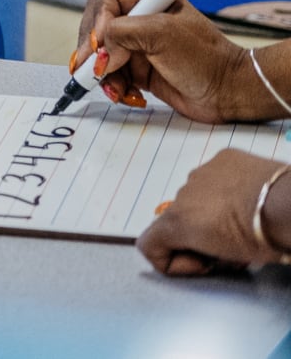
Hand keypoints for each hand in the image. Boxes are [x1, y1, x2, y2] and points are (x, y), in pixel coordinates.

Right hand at [70, 0, 255, 121]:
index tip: (100, 43)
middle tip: (92, 70)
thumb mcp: (161, 34)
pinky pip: (112, 75)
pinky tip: (128, 95)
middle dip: (93, 50)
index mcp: (149, 0)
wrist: (229, 93)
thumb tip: (96, 55)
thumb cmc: (204, 58)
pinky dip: (114, 87)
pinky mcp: (139, 70)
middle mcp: (140, 20)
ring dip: (103, 74)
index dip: (97, 18)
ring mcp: (139, 46)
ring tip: (116, 90)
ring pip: (101, 55)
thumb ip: (121, 34)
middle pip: (97, 27)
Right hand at [138, 150, 289, 275]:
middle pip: (177, 220)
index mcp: (177, 222)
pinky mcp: (223, 157)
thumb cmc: (261, 237)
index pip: (148, 244)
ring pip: (197, 197)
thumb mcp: (225, 257)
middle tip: (229, 249)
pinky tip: (248, 197)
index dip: (173, 263)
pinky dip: (227, 188)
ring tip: (244, 221)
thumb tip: (204, 246)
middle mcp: (181, 194)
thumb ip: (199, 250)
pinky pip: (215, 176)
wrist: (289, 206)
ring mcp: (202, 172)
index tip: (203, 265)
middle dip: (198, 236)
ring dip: (212, 211)